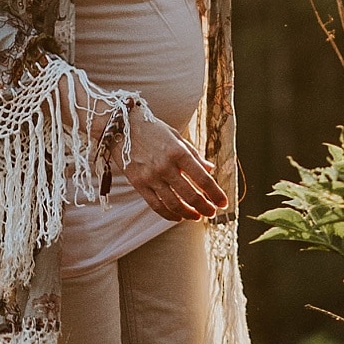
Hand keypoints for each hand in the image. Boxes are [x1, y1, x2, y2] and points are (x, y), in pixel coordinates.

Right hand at [123, 102, 227, 221]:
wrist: (120, 126)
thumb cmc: (152, 129)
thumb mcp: (176, 137)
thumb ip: (194, 155)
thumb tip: (210, 169)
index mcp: (178, 152)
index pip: (203, 179)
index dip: (216, 193)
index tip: (223, 203)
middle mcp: (165, 166)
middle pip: (190, 195)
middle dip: (205, 207)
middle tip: (212, 213)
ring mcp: (151, 177)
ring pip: (174, 204)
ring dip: (189, 214)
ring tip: (197, 216)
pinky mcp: (138, 184)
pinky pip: (156, 205)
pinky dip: (169, 214)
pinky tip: (178, 217)